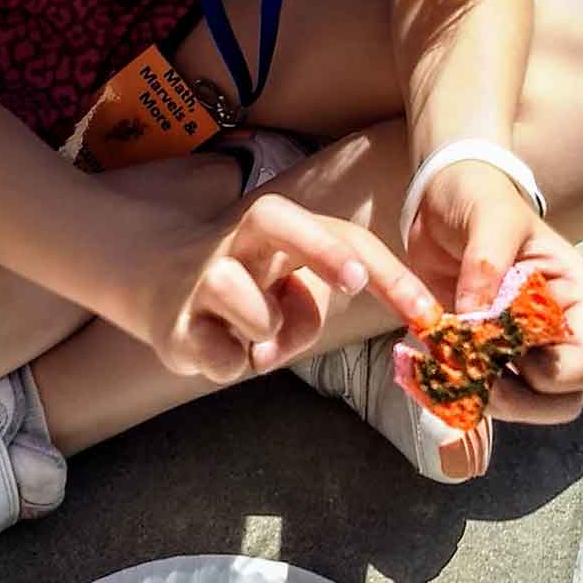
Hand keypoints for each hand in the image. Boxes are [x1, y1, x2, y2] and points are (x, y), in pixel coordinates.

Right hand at [146, 187, 440, 385]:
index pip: (341, 235)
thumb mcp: (296, 285)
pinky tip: (224, 349)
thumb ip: (322, 302)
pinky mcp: (177, 327)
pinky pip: (224, 358)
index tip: (423, 310)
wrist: (159, 283)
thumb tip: (313, 336)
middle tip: (354, 282)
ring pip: (252, 307)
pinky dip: (236, 364)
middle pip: (277, 217)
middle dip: (321, 248)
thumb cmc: (254, 285)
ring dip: (269, 333)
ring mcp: (204, 279)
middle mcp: (239, 240)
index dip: (386, 271)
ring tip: (257, 337)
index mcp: (279, 226)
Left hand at [406, 164, 582, 426]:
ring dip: (487, 398)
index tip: (502, 348)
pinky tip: (436, 368)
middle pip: (560, 401)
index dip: (545, 373)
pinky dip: (461, 391)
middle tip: (472, 375)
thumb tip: (476, 318)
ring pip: (525, 405)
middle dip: (517, 400)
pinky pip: (487, 391)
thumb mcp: (491, 217)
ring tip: (450, 368)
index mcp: (575, 297)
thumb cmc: (480, 198)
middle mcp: (557, 328)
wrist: (444, 197)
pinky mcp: (488, 351)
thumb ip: (487, 264)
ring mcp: (523, 345)